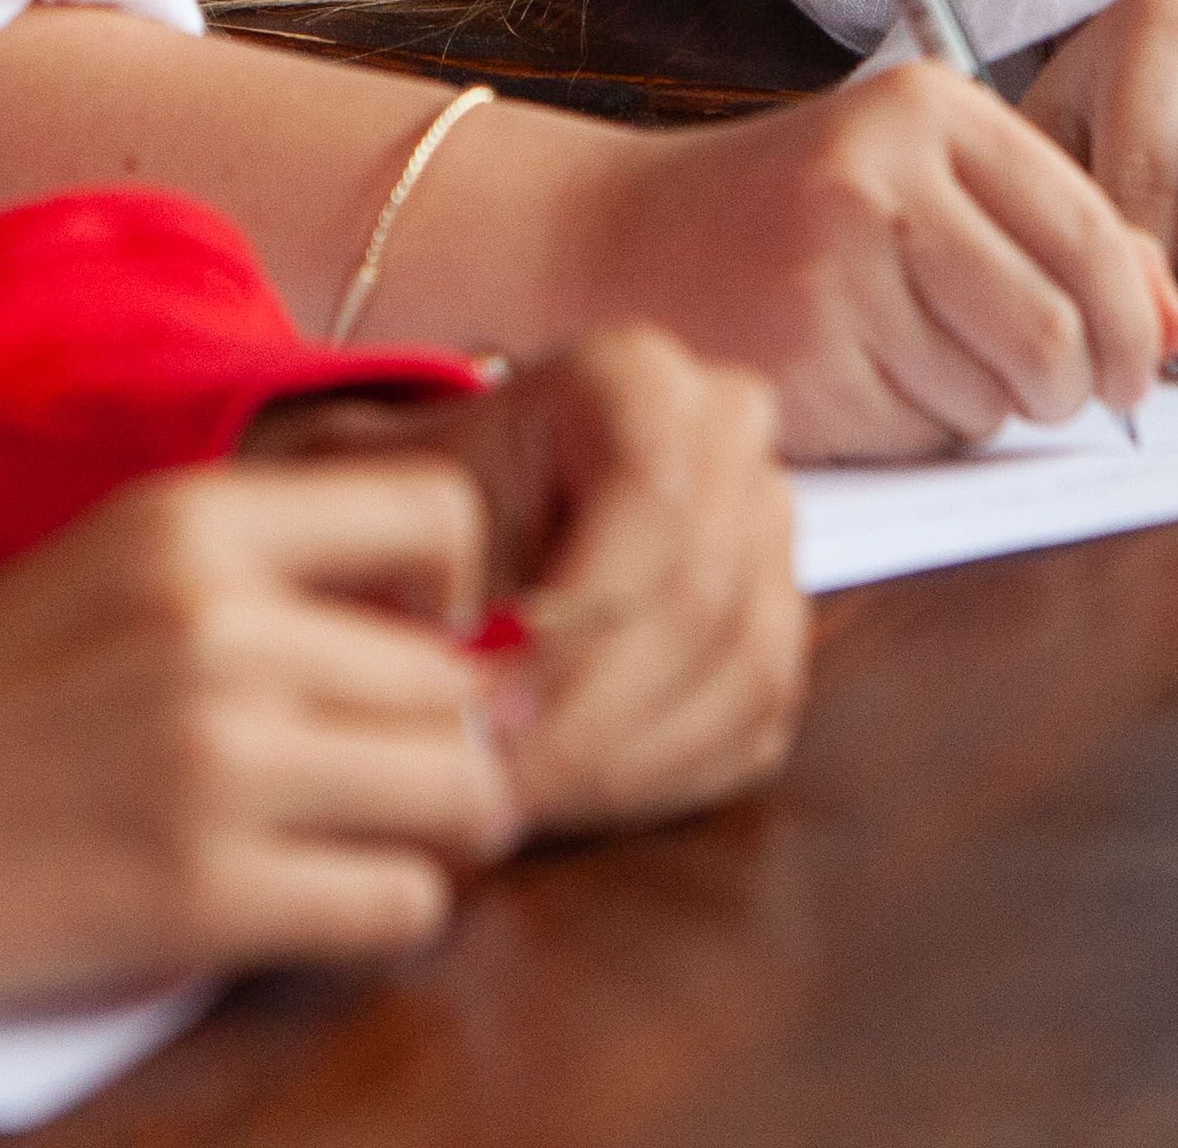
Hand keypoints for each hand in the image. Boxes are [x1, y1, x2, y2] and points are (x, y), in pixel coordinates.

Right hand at [0, 459, 521, 1015]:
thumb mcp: (109, 566)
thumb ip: (264, 581)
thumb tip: (465, 643)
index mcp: (191, 522)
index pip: (440, 514)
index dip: (454, 596)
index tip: (404, 649)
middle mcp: (221, 627)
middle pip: (462, 681)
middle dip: (439, 740)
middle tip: (370, 777)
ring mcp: (218, 763)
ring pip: (464, 794)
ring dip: (427, 831)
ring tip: (345, 839)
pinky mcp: (204, 896)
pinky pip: (403, 906)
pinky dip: (380, 912)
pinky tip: (306, 902)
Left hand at [242, 326, 802, 833]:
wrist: (452, 525)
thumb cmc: (417, 507)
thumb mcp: (400, 510)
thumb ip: (429, 575)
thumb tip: (460, 689)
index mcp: (639, 377)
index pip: (653, 500)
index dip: (579, 623)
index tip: (486, 710)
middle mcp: (728, 437)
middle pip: (703, 596)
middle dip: (594, 713)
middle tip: (496, 784)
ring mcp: (770, 533)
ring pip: (742, 671)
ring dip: (627, 761)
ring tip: (522, 801)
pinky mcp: (777, 625)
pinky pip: (751, 723)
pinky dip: (662, 779)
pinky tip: (573, 801)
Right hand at [570, 68, 1177, 460]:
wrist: (611, 237)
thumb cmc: (787, 211)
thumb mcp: (924, 179)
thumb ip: (1057, 235)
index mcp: (928, 108)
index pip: (1091, 232)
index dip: (1137, 321)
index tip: (1142, 369)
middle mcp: (882, 175)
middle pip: (1056, 331)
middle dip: (1072, 387)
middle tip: (1050, 394)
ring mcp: (833, 267)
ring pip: (993, 396)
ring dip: (979, 409)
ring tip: (913, 361)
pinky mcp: (798, 356)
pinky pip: (919, 435)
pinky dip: (911, 432)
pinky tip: (856, 380)